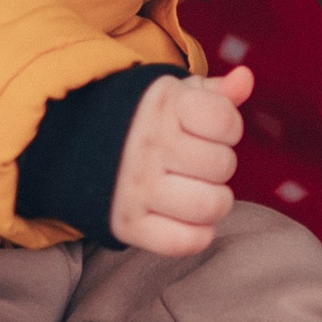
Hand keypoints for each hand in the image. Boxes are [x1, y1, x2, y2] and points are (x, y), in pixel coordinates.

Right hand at [110, 67, 251, 255]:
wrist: (76, 144)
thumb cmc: (143, 118)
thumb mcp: (176, 95)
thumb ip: (216, 91)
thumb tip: (245, 78)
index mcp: (162, 107)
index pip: (226, 121)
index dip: (229, 126)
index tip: (209, 129)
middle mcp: (147, 146)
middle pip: (223, 166)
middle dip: (219, 164)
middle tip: (198, 162)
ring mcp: (135, 188)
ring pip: (210, 206)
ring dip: (216, 201)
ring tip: (200, 190)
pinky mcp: (127, 224)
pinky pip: (183, 242)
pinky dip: (198, 234)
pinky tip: (190, 217)